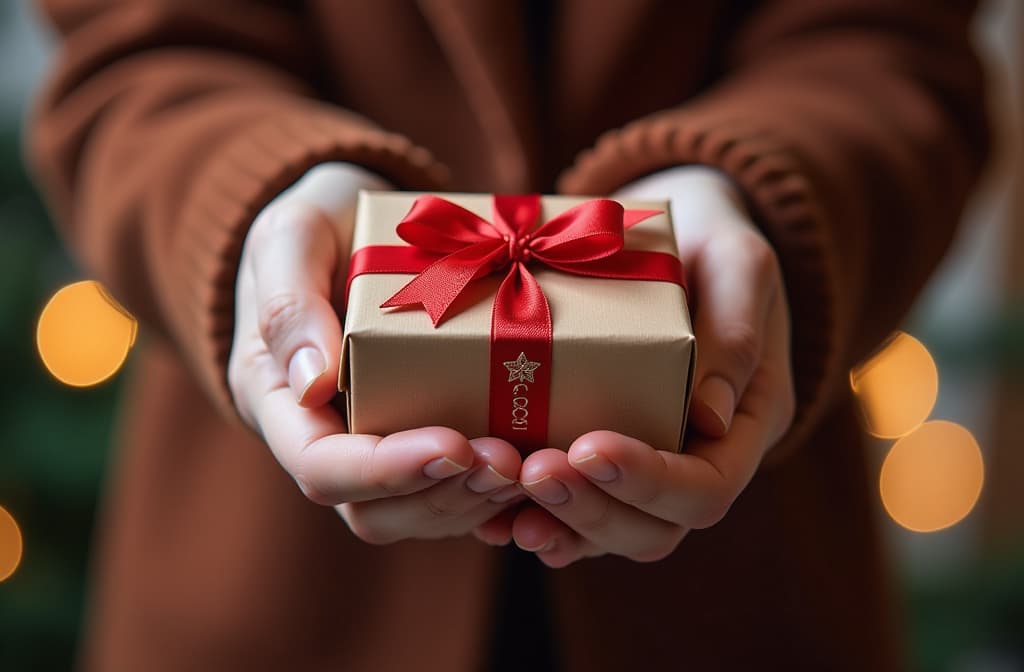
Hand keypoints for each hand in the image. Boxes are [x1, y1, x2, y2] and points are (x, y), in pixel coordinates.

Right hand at [228, 162, 524, 542]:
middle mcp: (326, 439)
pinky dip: (497, 492)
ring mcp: (377, 447)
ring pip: (420, 512)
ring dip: (477, 499)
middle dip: (445, 494)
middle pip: (375, 510)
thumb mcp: (290, 235)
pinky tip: (537, 466)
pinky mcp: (424, 439)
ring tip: (528, 463)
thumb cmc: (318, 224)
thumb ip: (288, 300)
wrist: (357, 222)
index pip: (322, 467)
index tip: (452, 444)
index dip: (386, 471)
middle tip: (508, 459)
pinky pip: (456, 492)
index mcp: (279, 401)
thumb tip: (311, 381)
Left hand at [473, 166, 795, 565]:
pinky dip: (536, 518)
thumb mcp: (739, 263)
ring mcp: (651, 465)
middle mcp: (701, 459)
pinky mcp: (604, 458)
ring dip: (559, 524)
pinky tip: (493, 517)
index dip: (649, 482)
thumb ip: (736, 329)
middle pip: (655, 529)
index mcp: (745, 422)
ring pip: (612, 532)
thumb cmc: (713, 242)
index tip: (589, 448)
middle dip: (592, 509)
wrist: (677, 233)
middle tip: (534, 471)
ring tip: (505, 505)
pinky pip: (574, 512)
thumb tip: (710, 416)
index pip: (707, 488)